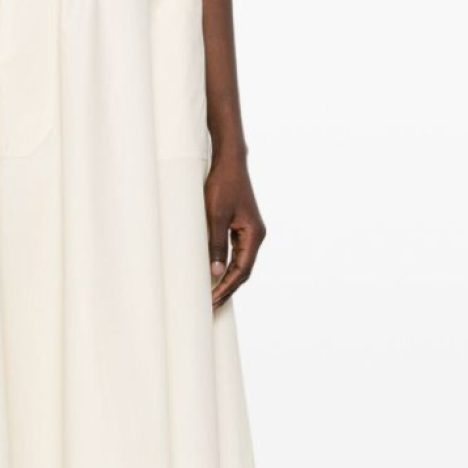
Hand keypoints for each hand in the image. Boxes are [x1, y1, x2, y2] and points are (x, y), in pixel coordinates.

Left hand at [205, 152, 265, 308]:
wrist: (229, 162)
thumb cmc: (222, 185)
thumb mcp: (215, 216)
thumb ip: (216, 244)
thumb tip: (215, 272)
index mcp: (254, 234)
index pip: (242, 270)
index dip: (227, 287)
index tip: (213, 300)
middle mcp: (255, 235)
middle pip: (243, 271)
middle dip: (228, 288)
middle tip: (211, 305)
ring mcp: (249, 231)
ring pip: (240, 263)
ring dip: (227, 279)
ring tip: (212, 296)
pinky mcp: (241, 226)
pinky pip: (236, 253)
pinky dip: (226, 266)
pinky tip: (215, 274)